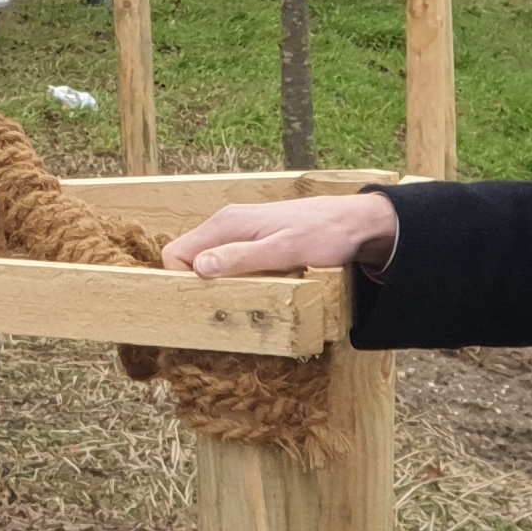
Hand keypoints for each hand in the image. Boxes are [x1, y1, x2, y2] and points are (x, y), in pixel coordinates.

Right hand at [158, 191, 397, 279]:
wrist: (354, 222)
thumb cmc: (323, 234)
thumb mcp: (283, 251)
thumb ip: (240, 258)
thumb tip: (199, 267)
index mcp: (227, 224)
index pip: (177, 252)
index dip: (180, 279)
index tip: (200, 302)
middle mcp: (228, 224)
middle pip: (190, 258)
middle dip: (198, 285)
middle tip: (220, 308)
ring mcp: (241, 231)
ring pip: (210, 261)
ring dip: (218, 283)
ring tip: (239, 302)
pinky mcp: (255, 240)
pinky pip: (229, 261)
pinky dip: (234, 278)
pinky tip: (254, 290)